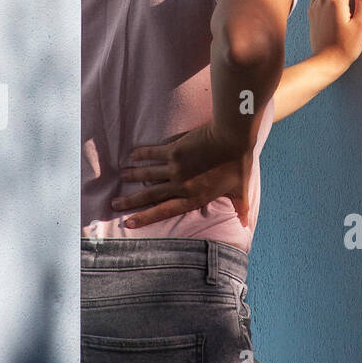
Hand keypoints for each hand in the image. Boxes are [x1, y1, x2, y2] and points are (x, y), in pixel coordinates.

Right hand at [111, 125, 253, 228]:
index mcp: (194, 197)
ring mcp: (175, 167)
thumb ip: (241, 207)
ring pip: (148, 174)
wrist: (233, 138)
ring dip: (133, 175)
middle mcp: (181, 185)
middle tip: (114, 204)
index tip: (129, 223)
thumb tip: (246, 224)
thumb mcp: (242, 189)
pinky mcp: (174, 150)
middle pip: (150, 195)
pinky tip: (131, 155)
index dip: (146, 217)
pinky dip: (141, 154)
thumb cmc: (239, 164)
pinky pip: (153, 153)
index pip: (165, 210)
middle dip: (131, 201)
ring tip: (120, 176)